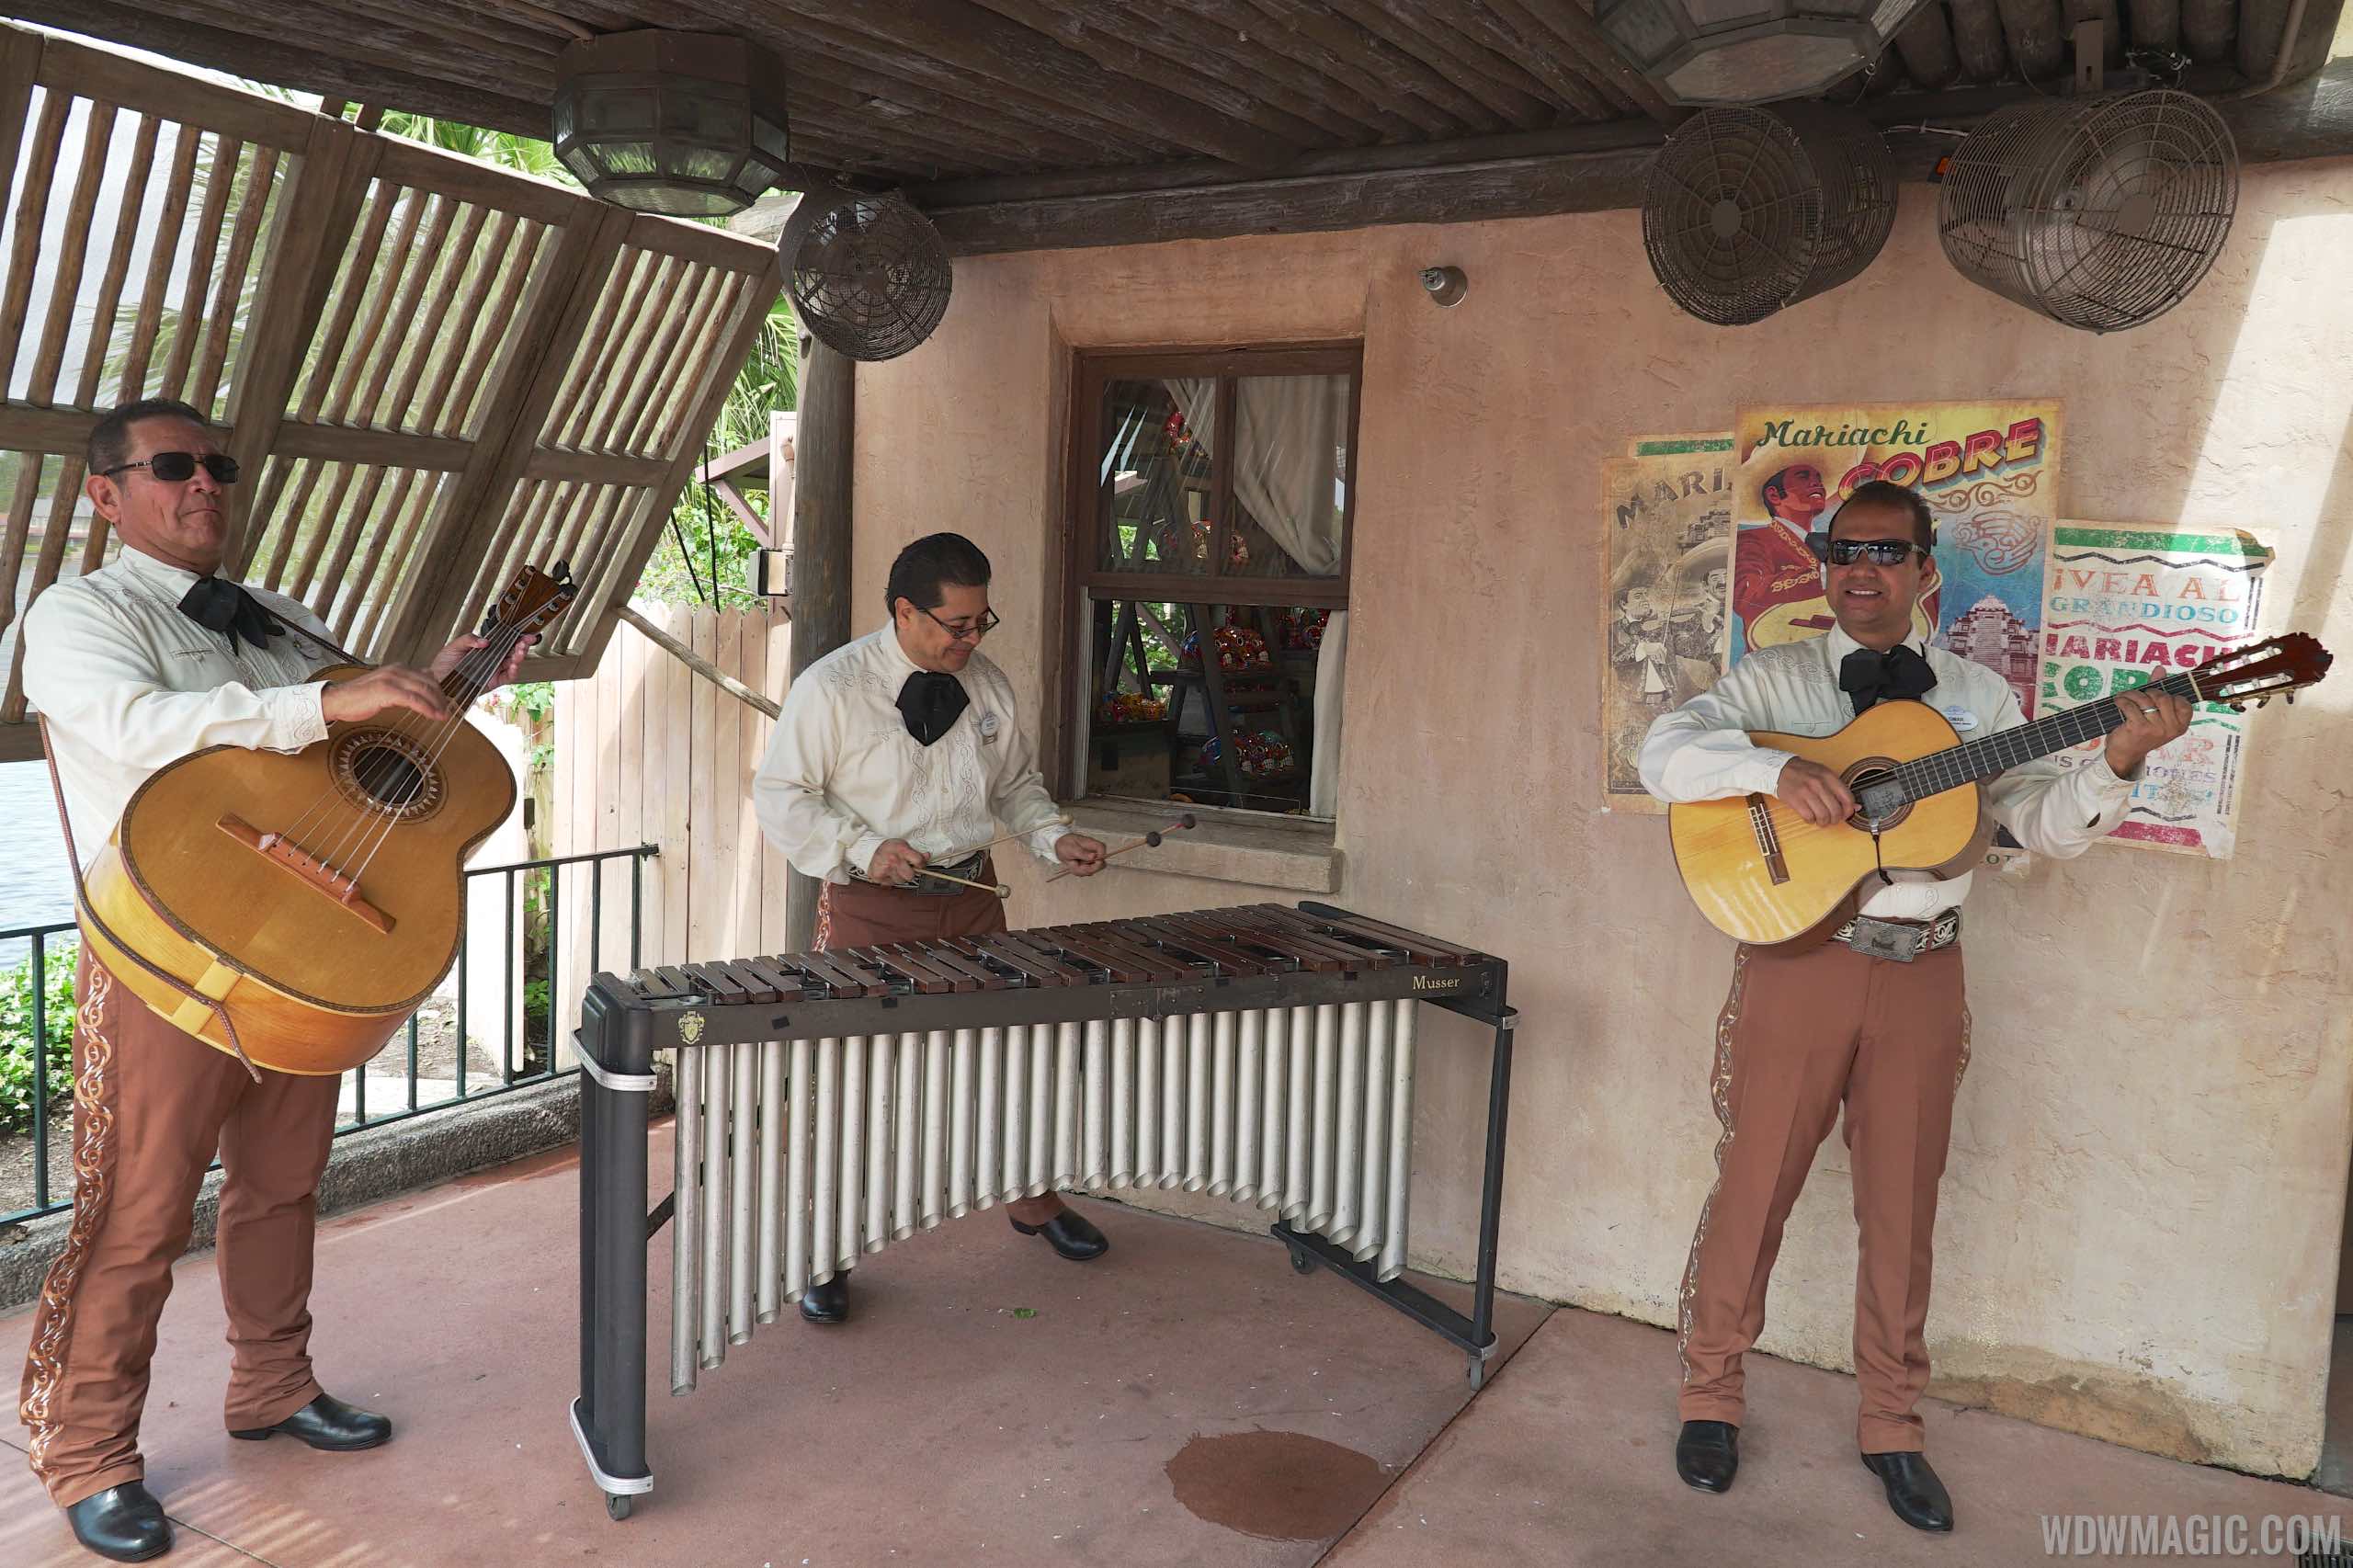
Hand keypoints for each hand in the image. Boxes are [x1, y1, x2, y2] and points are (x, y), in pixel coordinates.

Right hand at [322, 665, 450, 723]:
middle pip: (429, 682)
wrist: (338, 700)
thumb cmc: (361, 697)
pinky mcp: (386, 691)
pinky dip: (426, 708)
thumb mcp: (386, 687)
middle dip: (441, 698)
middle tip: (447, 711)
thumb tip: (423, 684)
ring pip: (423, 690)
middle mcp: (397, 670)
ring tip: (443, 716)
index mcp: (398, 668)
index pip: (427, 676)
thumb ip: (404, 685)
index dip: (439, 690)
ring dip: (437, 704)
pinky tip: (433, 716)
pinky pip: (413, 700)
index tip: (446, 703)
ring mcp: (391, 679)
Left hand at [429, 631, 537, 688]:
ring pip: (512, 663)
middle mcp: (491, 659)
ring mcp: (493, 671)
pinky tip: (513, 665)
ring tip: (520, 652)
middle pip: (512, 651)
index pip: (504, 641)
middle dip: (521, 645)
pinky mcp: (492, 682)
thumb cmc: (443, 664)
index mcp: (484, 649)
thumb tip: (485, 641)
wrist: (437, 682)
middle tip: (526, 641)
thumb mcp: (454, 646)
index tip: (524, 633)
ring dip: (519, 657)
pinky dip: (512, 671)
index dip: (515, 637)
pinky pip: (506, 677)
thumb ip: (468, 640)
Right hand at [867, 839, 927, 884]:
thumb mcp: (903, 845)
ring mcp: (885, 869)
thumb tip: (927, 856)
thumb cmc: (888, 847)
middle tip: (905, 868)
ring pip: (901, 881)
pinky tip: (888, 872)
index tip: (919, 864)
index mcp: (901, 850)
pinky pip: (891, 884)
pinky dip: (891, 879)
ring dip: (900, 877)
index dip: (921, 864)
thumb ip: (916, 853)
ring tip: (895, 869)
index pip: (918, 861)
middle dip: (910, 873)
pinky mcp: (878, 877)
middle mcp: (893, 860)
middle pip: (910, 876)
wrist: (870, 849)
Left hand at [1054, 833, 1107, 876]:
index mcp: (1093, 845)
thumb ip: (1083, 853)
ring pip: (1091, 871)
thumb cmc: (1066, 844)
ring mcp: (1091, 860)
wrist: (1059, 846)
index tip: (1090, 862)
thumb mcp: (1072, 849)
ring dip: (1080, 870)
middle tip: (1077, 865)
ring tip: (1072, 864)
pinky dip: (1077, 871)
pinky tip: (1072, 865)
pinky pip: (1085, 872)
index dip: (1099, 858)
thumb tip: (1094, 856)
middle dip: (1087, 868)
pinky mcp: (1087, 866)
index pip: (1102, 850)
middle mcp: (1094, 853)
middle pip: (1100, 864)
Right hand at [1773, 756, 1857, 828]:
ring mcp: (1806, 792)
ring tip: (1821, 820)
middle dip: (1836, 819)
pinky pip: (1809, 817)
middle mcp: (1819, 783)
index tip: (1846, 814)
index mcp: (1828, 776)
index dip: (1849, 810)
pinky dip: (1811, 821)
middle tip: (1832, 819)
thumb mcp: (1824, 775)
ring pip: (1823, 816)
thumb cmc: (1803, 773)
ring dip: (1824, 822)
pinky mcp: (1795, 800)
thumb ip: (1839, 790)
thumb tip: (1856, 807)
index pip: (1847, 798)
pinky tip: (1810, 817)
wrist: (1780, 769)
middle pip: (1836, 810)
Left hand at [2105, 689, 2192, 773]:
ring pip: (2146, 700)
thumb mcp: (2155, 713)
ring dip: (2132, 694)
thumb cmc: (2141, 731)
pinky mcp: (2139, 728)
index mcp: (2180, 725)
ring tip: (2124, 696)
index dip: (2169, 695)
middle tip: (2137, 695)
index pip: (2183, 702)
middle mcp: (2171, 728)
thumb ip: (2159, 690)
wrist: (2125, 753)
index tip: (2156, 697)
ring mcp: (2156, 729)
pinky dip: (2122, 700)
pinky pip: (2131, 706)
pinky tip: (2118, 701)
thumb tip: (2160, 669)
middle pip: (2163, 697)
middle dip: (2148, 692)